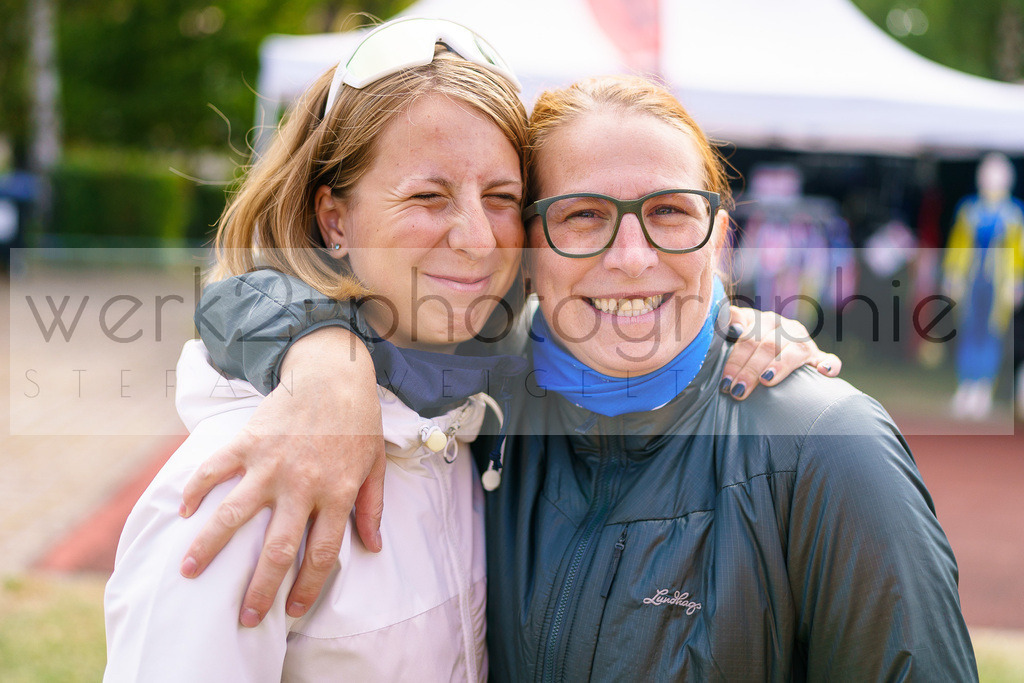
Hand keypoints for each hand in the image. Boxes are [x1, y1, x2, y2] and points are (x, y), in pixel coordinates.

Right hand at [179, 327, 384, 626]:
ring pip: (234, 515)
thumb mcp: (374, 465)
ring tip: (189, 572)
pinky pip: (215, 470)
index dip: (307, 586)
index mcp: (336, 492)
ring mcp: (271, 463)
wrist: (334, 373)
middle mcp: (302, 484)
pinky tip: (183, 511)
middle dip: (259, 589)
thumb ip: (371, 507)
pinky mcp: (248, 442)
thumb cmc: (358, 421)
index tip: (292, 609)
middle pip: (277, 548)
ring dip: (209, 546)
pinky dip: (196, 490)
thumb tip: (373, 547)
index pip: (321, 552)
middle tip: (244, 615)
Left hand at [720, 306, 840, 399]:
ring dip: (779, 366)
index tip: (725, 380)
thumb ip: (732, 320)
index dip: (736, 358)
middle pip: (767, 346)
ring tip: (766, 381)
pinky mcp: (820, 358)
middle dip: (750, 370)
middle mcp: (786, 328)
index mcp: (765, 320)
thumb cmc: (751, 345)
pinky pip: (830, 360)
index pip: (749, 337)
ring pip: (794, 351)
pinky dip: (829, 365)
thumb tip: (731, 325)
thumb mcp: (740, 329)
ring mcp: (805, 343)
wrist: (777, 350)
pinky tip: (822, 372)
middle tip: (737, 391)